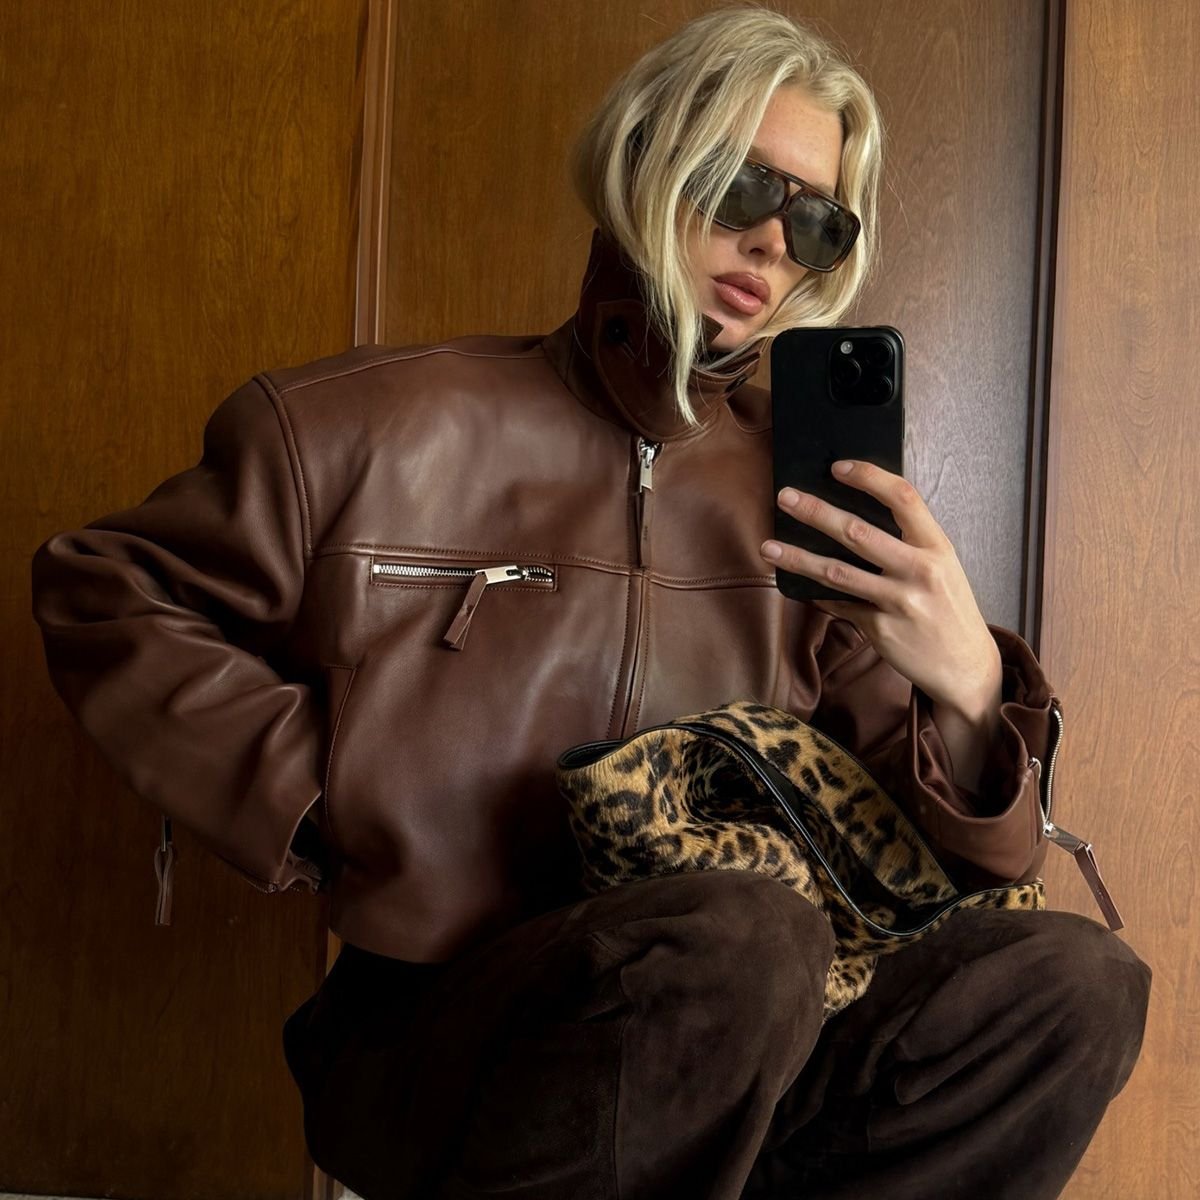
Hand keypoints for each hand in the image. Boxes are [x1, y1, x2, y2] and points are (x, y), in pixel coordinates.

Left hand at [759, 460, 1000, 711]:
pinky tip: (796, 585)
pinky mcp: (881, 629)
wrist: (966, 665)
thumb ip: (909, 541)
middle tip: (785, 497)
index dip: (869, 477)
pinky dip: (816, 594)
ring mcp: (899, 602)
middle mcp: (920, 570)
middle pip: (859, 532)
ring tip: (768, 546)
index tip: (837, 467)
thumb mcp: (942, 566)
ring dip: (798, 558)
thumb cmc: (947, 606)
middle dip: (816, 512)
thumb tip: (855, 515)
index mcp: (937, 546)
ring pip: (837, 572)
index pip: (903, 498)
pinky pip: (839, 605)